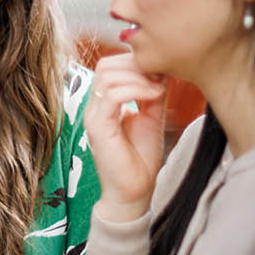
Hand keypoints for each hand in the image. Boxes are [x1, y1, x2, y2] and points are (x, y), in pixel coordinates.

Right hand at [84, 53, 166, 220]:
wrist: (134, 191)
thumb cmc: (140, 159)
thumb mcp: (151, 117)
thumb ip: (151, 94)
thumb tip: (160, 71)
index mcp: (104, 104)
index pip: (110, 67)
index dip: (135, 63)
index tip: (161, 72)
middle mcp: (95, 107)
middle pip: (105, 66)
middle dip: (135, 65)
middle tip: (159, 76)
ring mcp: (93, 116)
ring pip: (107, 77)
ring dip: (138, 77)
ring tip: (158, 87)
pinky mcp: (98, 127)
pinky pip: (112, 96)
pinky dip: (136, 90)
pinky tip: (154, 95)